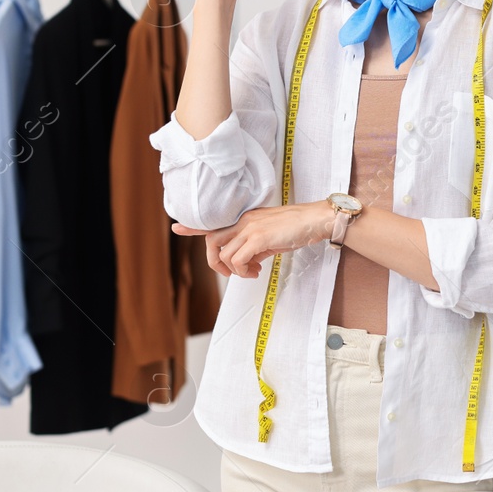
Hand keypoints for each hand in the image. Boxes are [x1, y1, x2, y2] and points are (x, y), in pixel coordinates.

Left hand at [172, 201, 332, 277]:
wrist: (315, 220)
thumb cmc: (296, 227)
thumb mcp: (270, 236)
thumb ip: (255, 245)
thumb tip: (247, 262)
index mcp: (245, 218)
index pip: (214, 221)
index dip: (193, 226)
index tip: (177, 227)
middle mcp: (244, 220)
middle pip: (212, 241)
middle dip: (215, 262)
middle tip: (231, 273)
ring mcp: (250, 228)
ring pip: (225, 254)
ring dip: (234, 270)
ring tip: (251, 272)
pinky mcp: (259, 238)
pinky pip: (238, 260)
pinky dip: (243, 271)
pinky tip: (256, 271)